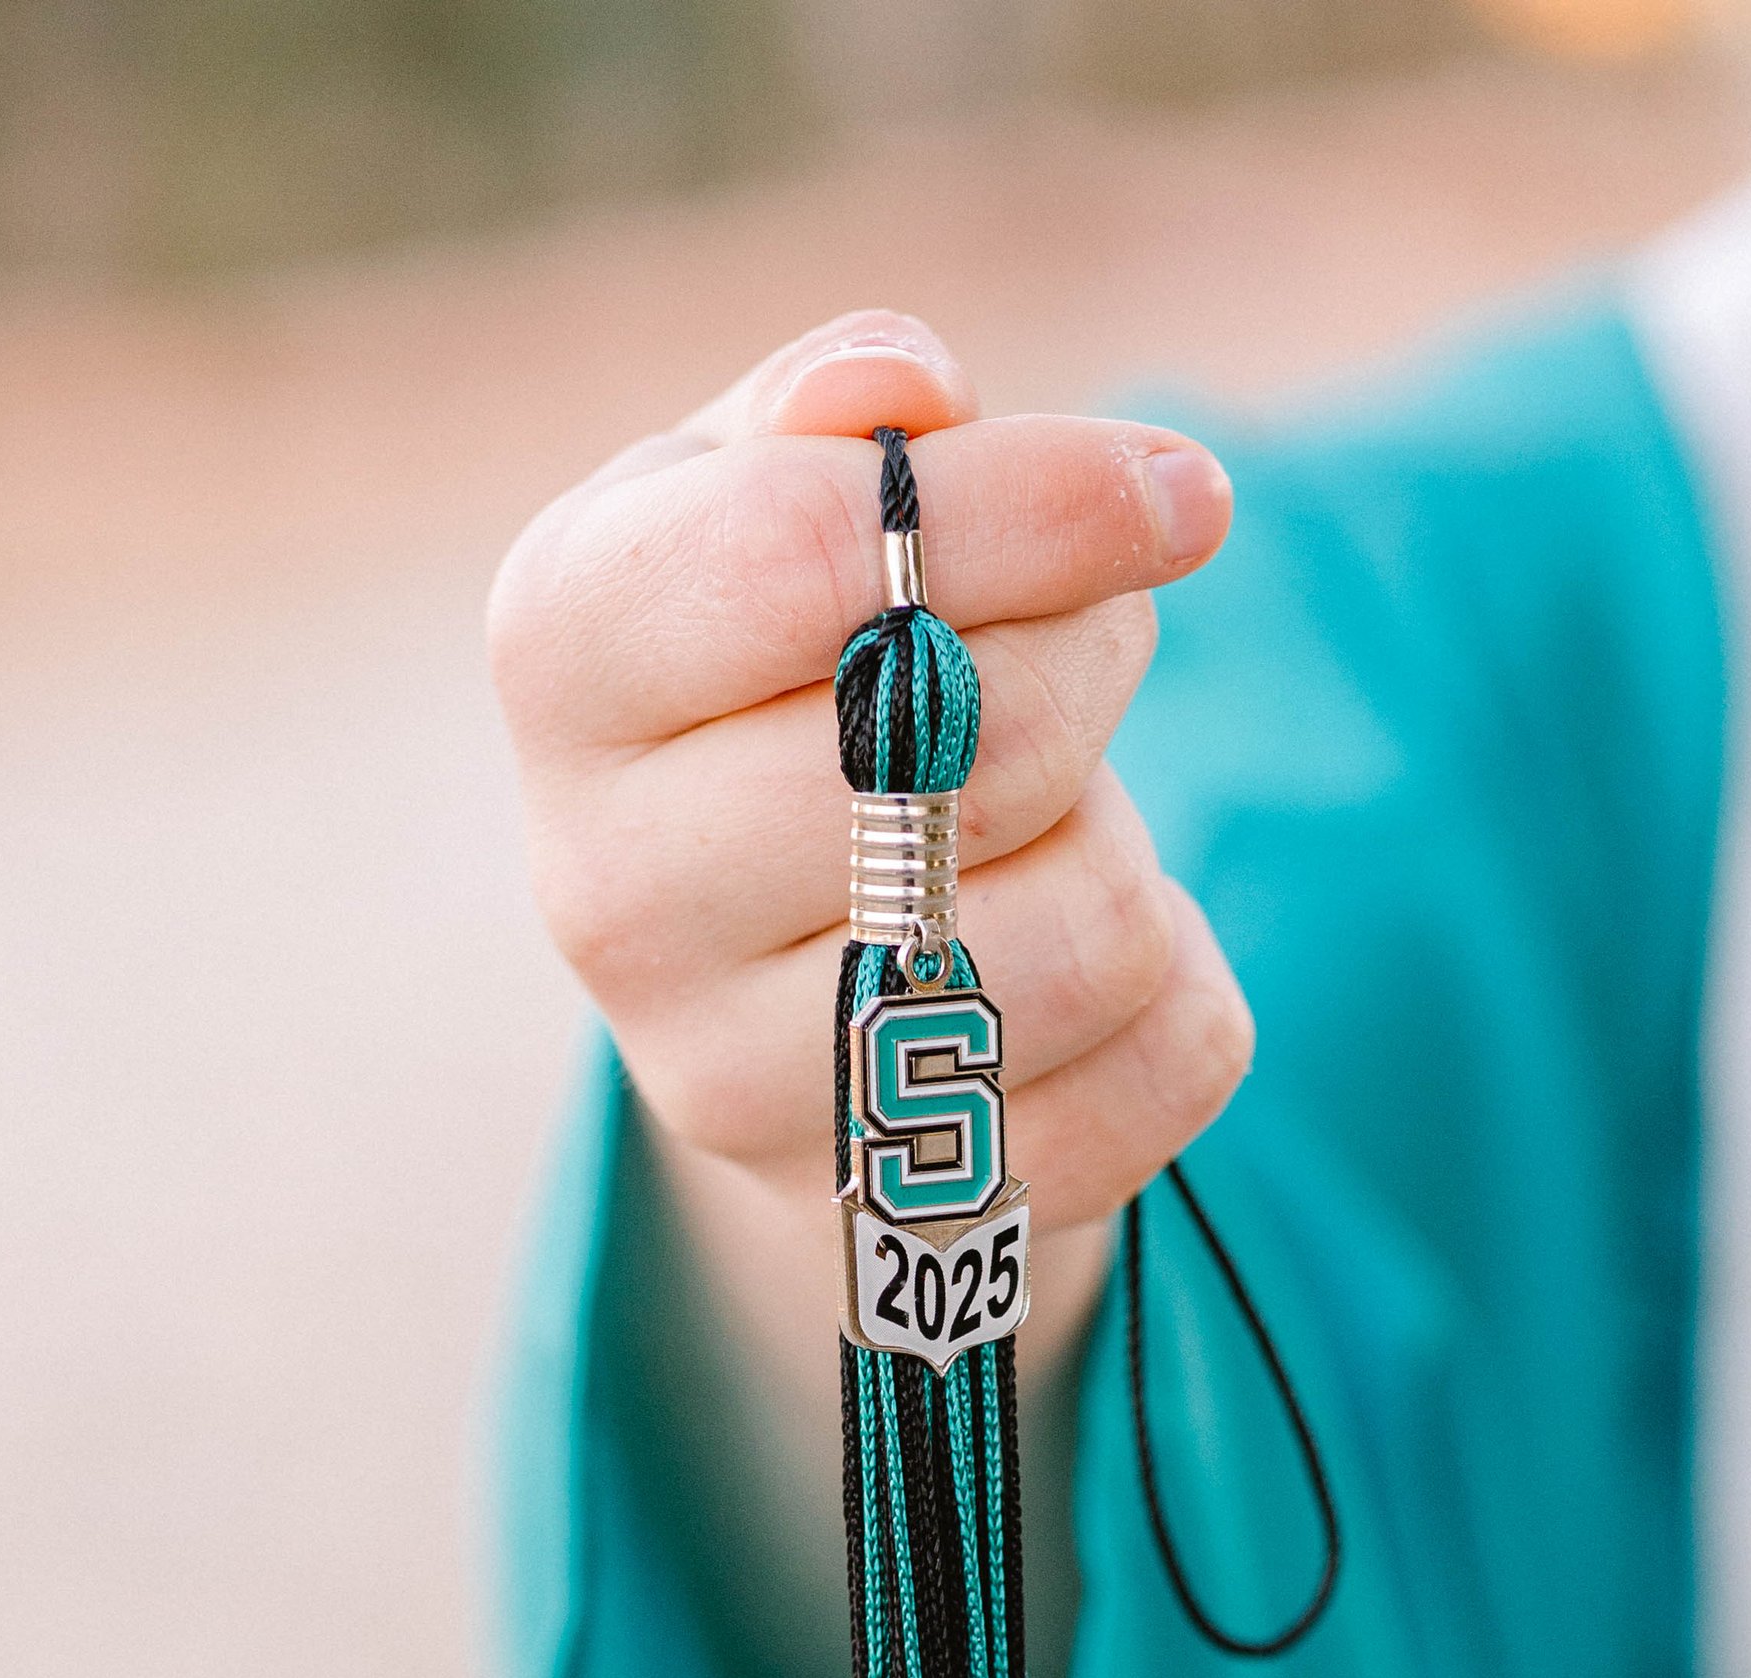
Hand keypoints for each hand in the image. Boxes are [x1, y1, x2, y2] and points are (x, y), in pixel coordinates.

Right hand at [486, 312, 1247, 1677]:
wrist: (773, 976)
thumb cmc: (783, 681)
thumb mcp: (768, 501)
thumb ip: (838, 422)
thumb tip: (909, 384)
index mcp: (563, 662)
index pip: (803, 557)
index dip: (1039, 501)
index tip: (1181, 494)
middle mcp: (607, 896)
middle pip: (963, 738)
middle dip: (1085, 665)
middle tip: (1071, 665)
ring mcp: (740, 1090)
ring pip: (1089, 928)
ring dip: (1130, 844)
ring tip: (1051, 829)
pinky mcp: (902, 1221)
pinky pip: (1170, 1067)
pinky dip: (1187, 991)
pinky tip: (1084, 967)